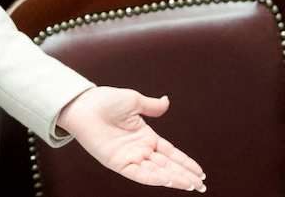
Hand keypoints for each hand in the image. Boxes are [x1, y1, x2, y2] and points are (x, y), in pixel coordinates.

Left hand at [57, 86, 206, 191]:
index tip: (201, 171)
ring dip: (174, 178)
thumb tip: (167, 101)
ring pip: (156, 172)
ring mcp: (129, 157)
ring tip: (191, 184)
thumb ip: (152, 106)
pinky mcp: (117, 162)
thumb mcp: (133, 101)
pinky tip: (169, 180)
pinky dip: (154, 178)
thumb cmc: (104, 101)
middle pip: (167, 165)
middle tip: (202, 185)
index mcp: (145, 136)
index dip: (185, 162)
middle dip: (185, 175)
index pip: (171, 153)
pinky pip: (139, 174)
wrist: (83, 105)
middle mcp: (139, 149)